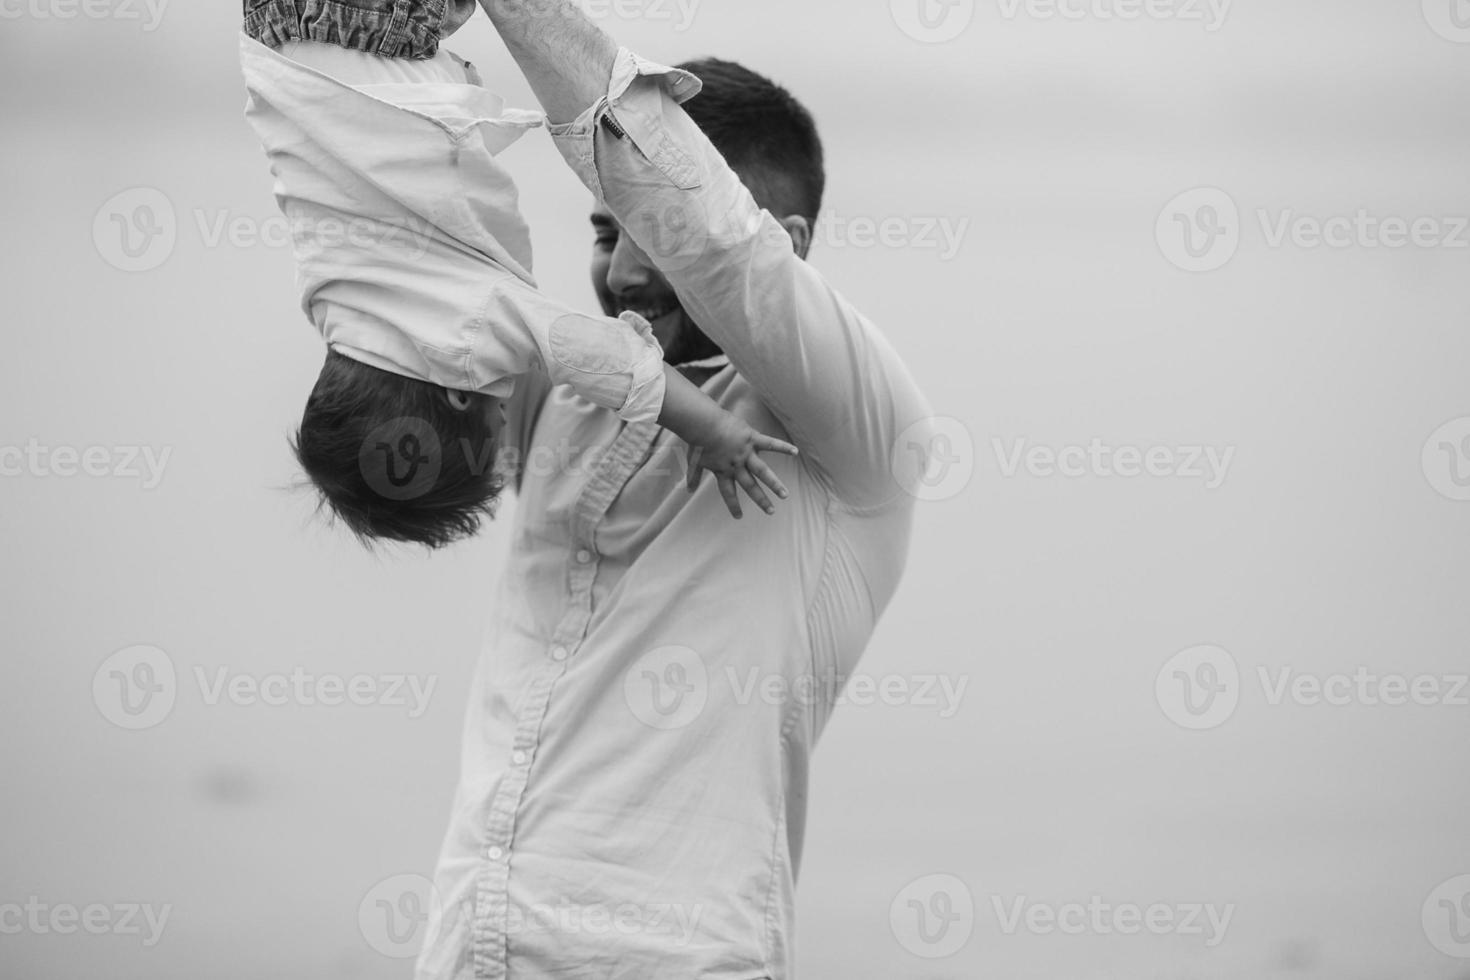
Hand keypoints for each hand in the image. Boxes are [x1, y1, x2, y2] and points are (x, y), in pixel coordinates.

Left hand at [684, 413, 798, 518]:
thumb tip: (687, 491)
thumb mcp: (694, 461)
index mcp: (723, 471)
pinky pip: (771, 444)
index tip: (738, 517)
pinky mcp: (753, 439)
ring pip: (763, 472)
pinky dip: (783, 448)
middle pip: (750, 486)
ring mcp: (746, 453)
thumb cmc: (697, 442)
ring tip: (785, 495)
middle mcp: (737, 465)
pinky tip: (796, 452)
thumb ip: (692, 477)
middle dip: (761, 500)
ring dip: (774, 484)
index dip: (733, 505)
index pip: (728, 493)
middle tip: (771, 512)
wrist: (704, 425)